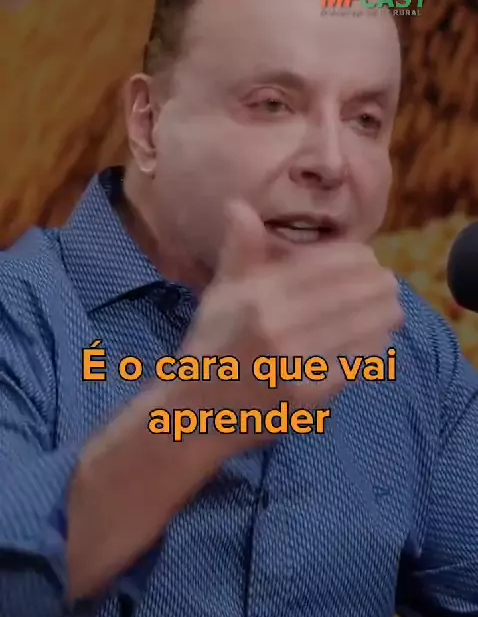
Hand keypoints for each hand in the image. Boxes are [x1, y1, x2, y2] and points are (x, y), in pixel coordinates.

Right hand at [173, 200, 402, 451]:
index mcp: (256, 296)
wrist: (197, 411)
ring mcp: (294, 364)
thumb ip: (238, 249)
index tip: (368, 258)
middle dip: (377, 286)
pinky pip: (353, 365)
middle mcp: (276, 327)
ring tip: (394, 308)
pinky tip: (380, 338)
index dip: (355, 259)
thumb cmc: (213, 344)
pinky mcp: (308, 396)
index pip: (322, 267)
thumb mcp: (219, 292)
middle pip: (347, 296)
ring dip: (383, 316)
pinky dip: (372, 348)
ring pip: (357, 330)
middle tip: (389, 283)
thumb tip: (240, 205)